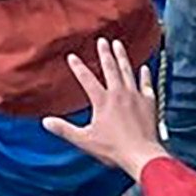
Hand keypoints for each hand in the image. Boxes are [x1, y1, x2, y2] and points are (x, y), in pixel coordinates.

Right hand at [48, 36, 167, 181]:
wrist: (141, 154)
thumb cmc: (113, 149)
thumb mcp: (84, 140)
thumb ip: (64, 129)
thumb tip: (46, 122)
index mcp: (102, 101)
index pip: (87, 79)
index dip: (78, 67)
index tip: (72, 56)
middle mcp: (119, 94)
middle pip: (110, 68)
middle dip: (105, 53)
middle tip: (102, 41)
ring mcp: (135, 96)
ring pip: (128, 71)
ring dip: (122, 57)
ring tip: (119, 45)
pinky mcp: (149, 103)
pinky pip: (146, 84)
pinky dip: (144, 75)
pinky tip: (143, 68)